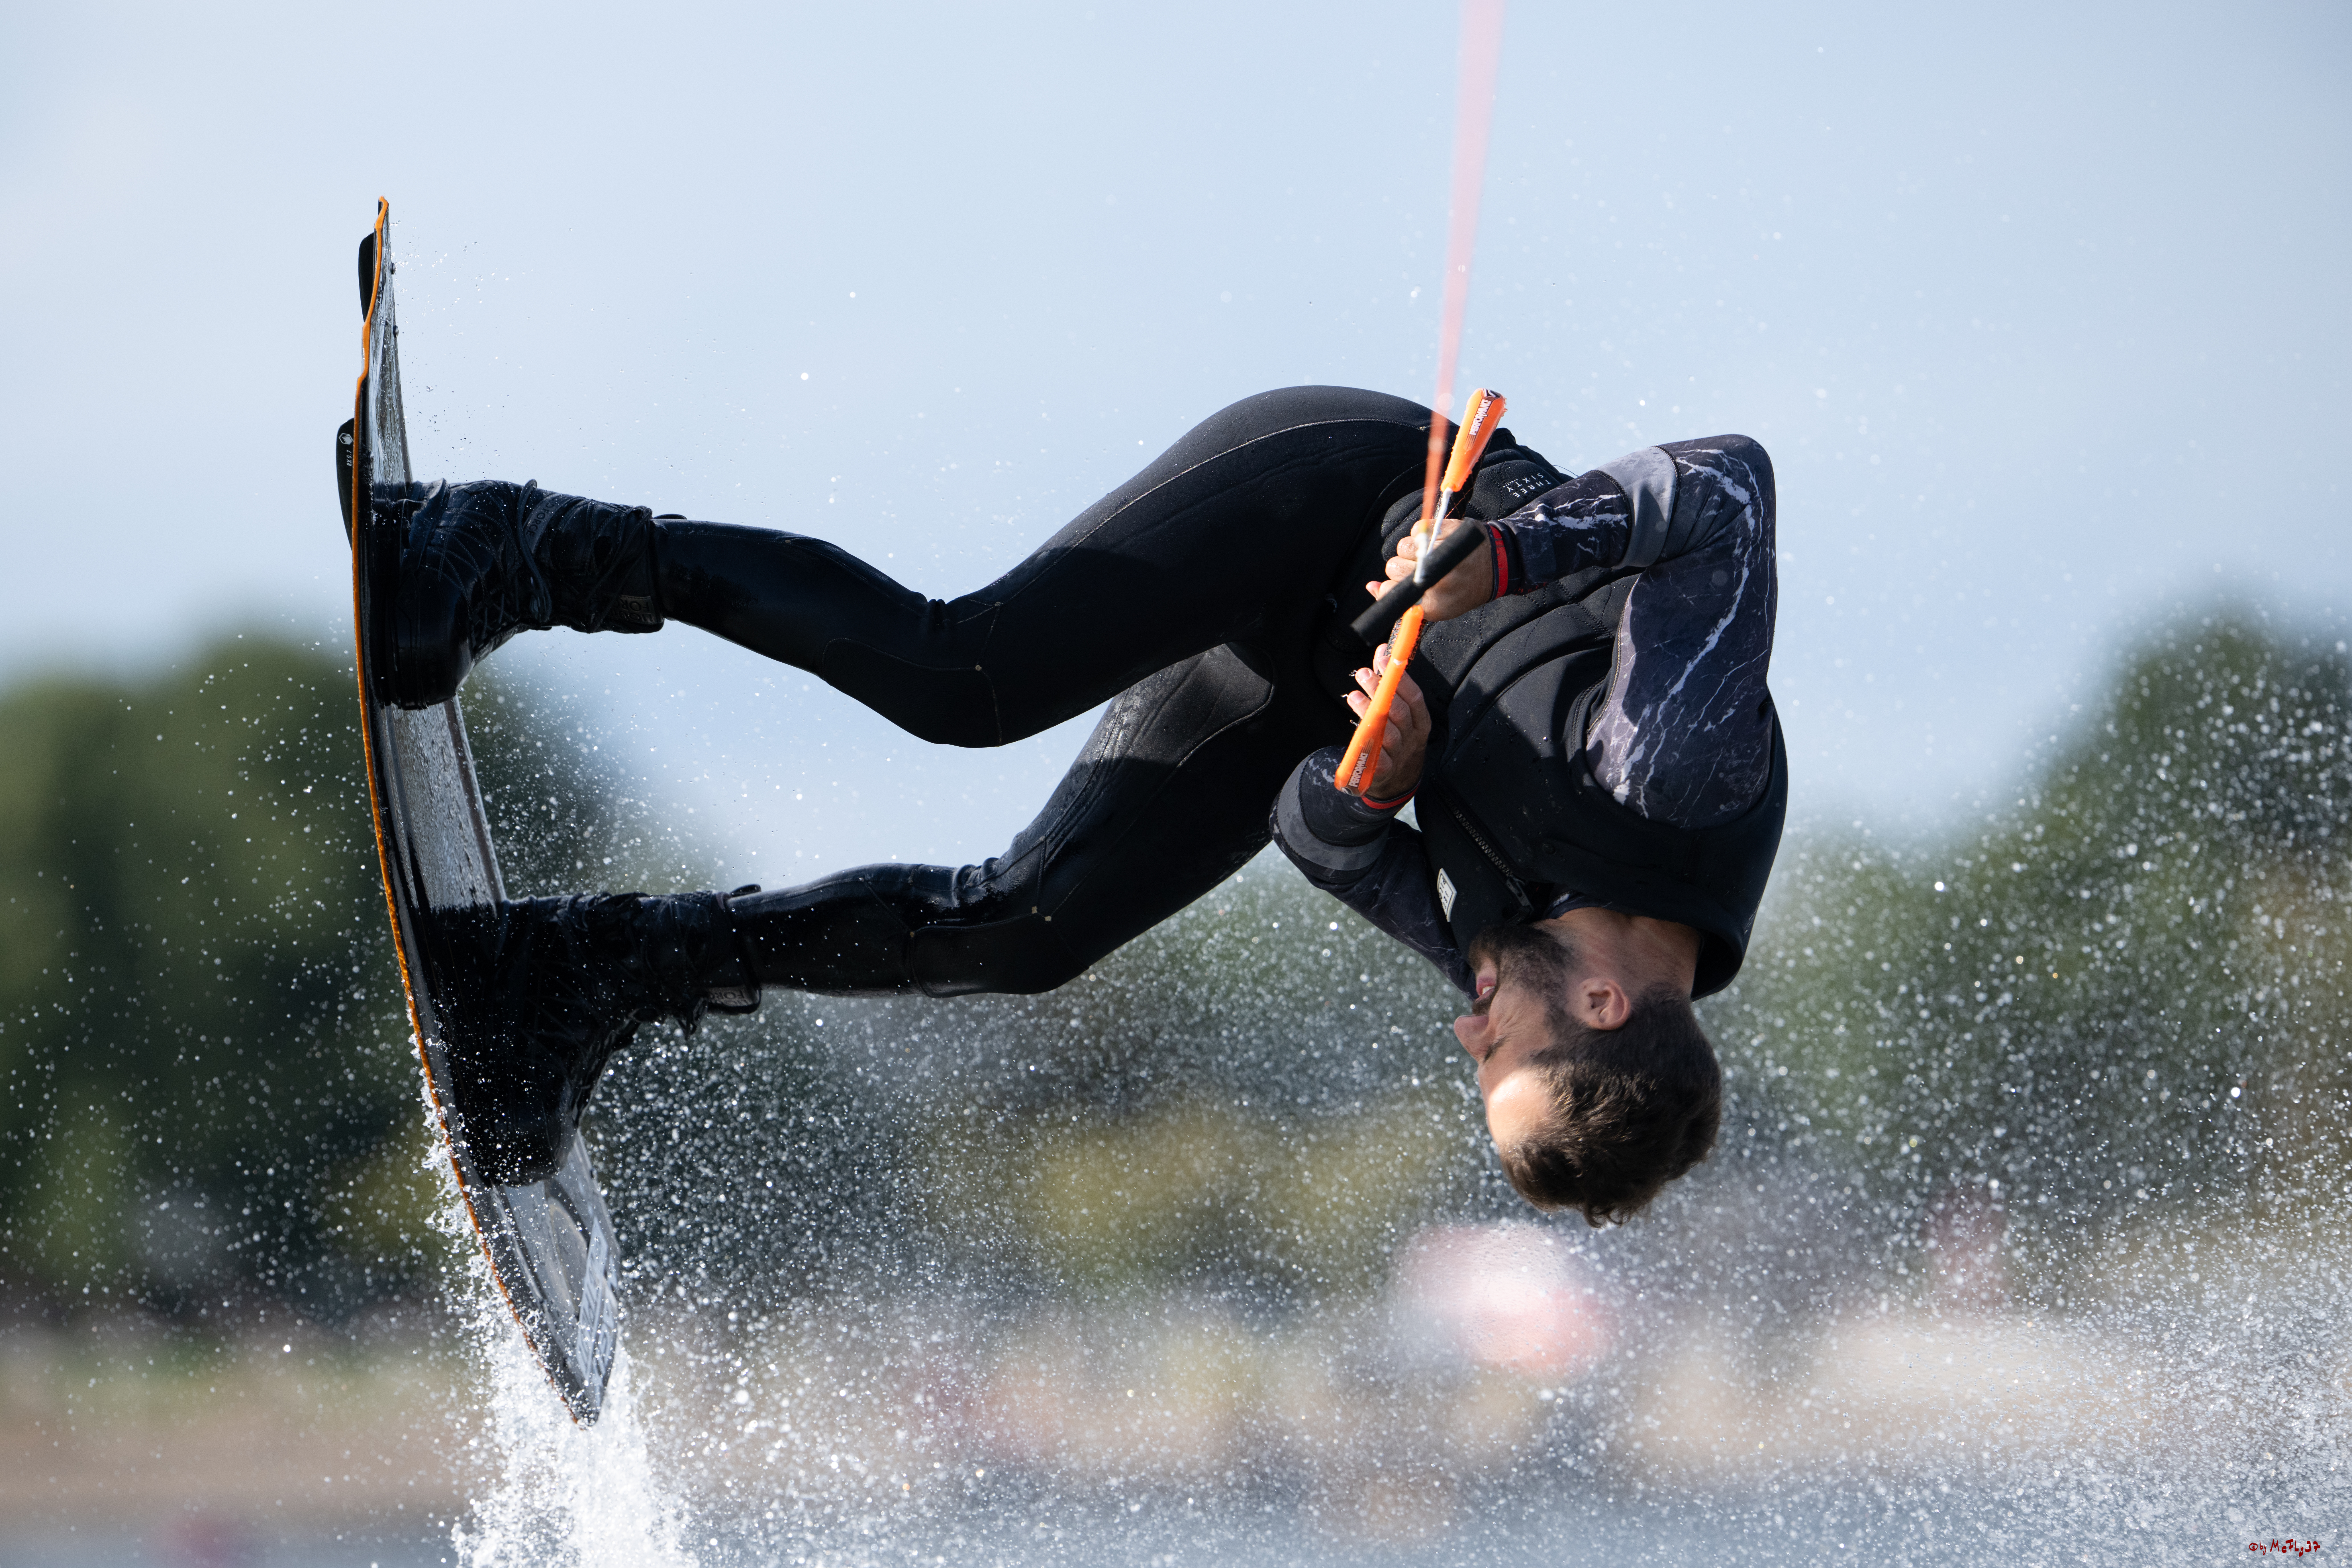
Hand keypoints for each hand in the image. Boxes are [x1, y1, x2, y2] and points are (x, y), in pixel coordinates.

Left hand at [1344, 643, 1430, 800]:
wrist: (1399, 781)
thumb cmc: (1397, 738)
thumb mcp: (1398, 711)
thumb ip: (1390, 682)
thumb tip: (1383, 650)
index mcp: (1420, 722)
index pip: (1415, 697)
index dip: (1401, 677)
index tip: (1385, 658)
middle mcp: (1412, 738)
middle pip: (1400, 713)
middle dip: (1382, 691)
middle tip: (1364, 674)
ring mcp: (1399, 757)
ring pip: (1388, 733)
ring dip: (1370, 713)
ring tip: (1354, 696)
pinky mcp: (1384, 773)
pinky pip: (1378, 761)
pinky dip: (1368, 747)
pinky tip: (1357, 732)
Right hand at [1364, 517, 1494, 623]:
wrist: (1498, 566)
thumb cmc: (1463, 589)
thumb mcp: (1435, 607)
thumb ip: (1402, 601)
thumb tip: (1371, 586)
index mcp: (1433, 604)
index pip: (1389, 591)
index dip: (1391, 585)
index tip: (1402, 583)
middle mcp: (1436, 579)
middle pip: (1393, 567)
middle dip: (1401, 567)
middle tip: (1420, 569)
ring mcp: (1442, 553)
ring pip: (1403, 547)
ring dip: (1411, 550)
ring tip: (1429, 555)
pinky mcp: (1448, 532)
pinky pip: (1417, 530)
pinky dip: (1422, 535)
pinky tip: (1436, 543)